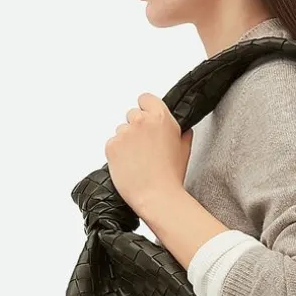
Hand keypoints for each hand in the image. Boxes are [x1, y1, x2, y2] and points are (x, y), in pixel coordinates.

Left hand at [105, 95, 191, 215]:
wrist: (157, 196)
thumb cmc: (171, 176)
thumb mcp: (184, 150)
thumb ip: (182, 134)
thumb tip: (182, 130)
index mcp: (161, 117)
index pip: (145, 98)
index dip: (145, 109)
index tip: (146, 121)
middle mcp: (141, 121)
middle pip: (132, 114)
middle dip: (135, 128)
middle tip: (143, 148)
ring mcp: (124, 132)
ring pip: (121, 131)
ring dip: (126, 142)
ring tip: (137, 160)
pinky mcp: (112, 146)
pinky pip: (112, 145)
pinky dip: (117, 154)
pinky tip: (128, 166)